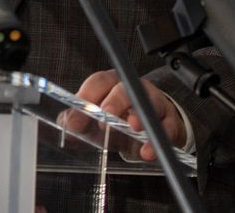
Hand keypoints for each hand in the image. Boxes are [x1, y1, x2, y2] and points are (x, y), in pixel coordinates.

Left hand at [68, 70, 185, 161]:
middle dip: (115, 101)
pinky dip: (156, 140)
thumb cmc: (121, 119)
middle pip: (125, 88)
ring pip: (149, 104)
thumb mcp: (98, 119)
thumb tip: (65, 123)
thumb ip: (79, 120)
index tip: (76, 118)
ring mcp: (153, 103)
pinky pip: (166, 128)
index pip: (99, 82)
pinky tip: (147, 151)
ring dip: (140, 115)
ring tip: (133, 127)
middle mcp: (133, 89)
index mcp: (111, 84)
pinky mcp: (169, 121)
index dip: (87, 96)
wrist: (154, 127)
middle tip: (105, 116)